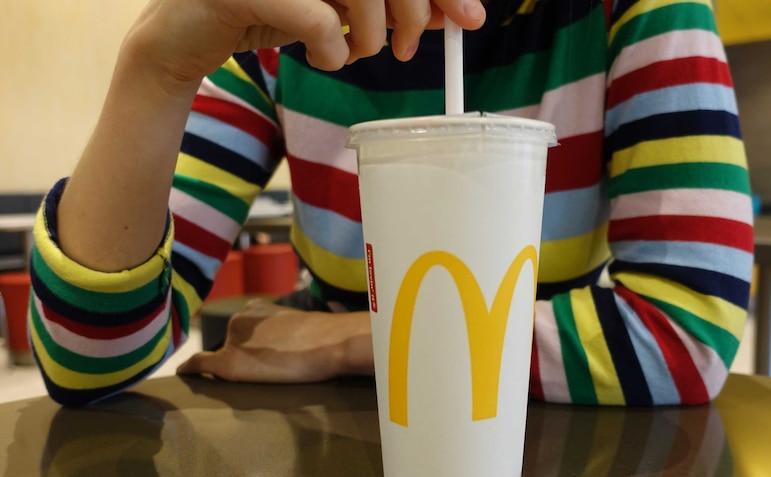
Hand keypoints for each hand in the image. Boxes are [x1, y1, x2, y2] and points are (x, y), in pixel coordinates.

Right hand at [129, 0, 486, 89]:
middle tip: (410, 48)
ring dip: (370, 35)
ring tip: (355, 54)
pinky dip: (333, 50)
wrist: (183, 39)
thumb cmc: (264, 14)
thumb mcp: (333, 5)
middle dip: (414, 11)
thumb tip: (453, 11)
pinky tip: (324, 58)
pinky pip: (318, 19)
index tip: (468, 16)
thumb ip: (384, 2)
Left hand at [177, 299, 373, 382]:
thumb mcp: (298, 324)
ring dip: (230, 367)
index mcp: (256, 308)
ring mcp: (233, 340)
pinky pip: (202, 364)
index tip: (254, 355)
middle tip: (267, 370)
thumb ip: (282, 329)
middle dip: (240, 357)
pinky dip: (191, 369)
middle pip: (230, 344)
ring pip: (221, 357)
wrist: (330, 341)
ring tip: (259, 378)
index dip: (247, 346)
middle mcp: (239, 320)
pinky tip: (184, 373)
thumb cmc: (324, 335)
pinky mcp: (231, 362)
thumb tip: (284, 344)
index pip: (242, 331)